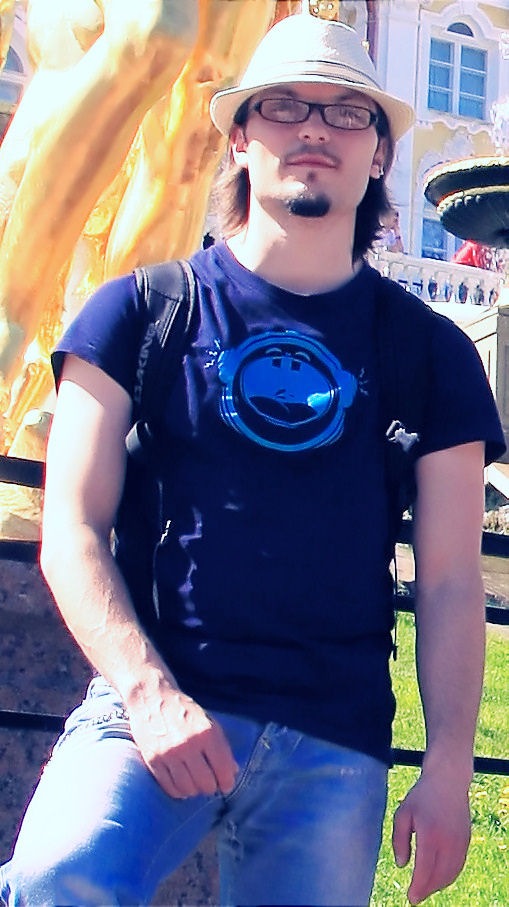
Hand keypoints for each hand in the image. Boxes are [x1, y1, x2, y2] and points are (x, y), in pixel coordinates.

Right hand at [128, 685, 238, 798]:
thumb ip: (221, 745)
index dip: (227, 782)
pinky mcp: (153, 760)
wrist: (151, 696)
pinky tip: (181, 784)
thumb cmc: (183, 708)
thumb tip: (233, 771)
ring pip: (188, 789)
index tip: (226, 785)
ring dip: (194, 790)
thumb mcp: (207, 721)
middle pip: (206, 783)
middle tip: (210, 783)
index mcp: (206, 732)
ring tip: (195, 783)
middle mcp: (188, 744)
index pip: (223, 768)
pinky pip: (169, 787)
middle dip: (211, 787)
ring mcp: (168, 754)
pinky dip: (178, 791)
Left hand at [392, 771, 470, 903]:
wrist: (448, 780)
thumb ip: (399, 840)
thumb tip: (402, 865)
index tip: (410, 898)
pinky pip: (458, 865)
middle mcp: (448, 841)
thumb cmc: (422, 796)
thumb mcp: (403, 813)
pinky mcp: (466, 840)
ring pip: (451, 874)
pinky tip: (438, 876)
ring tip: (425, 888)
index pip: (425, 870)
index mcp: (430, 834)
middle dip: (427, 890)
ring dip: (438, 885)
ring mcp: (460, 841)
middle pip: (439, 877)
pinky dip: (448, 876)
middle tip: (415, 895)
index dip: (418, 887)